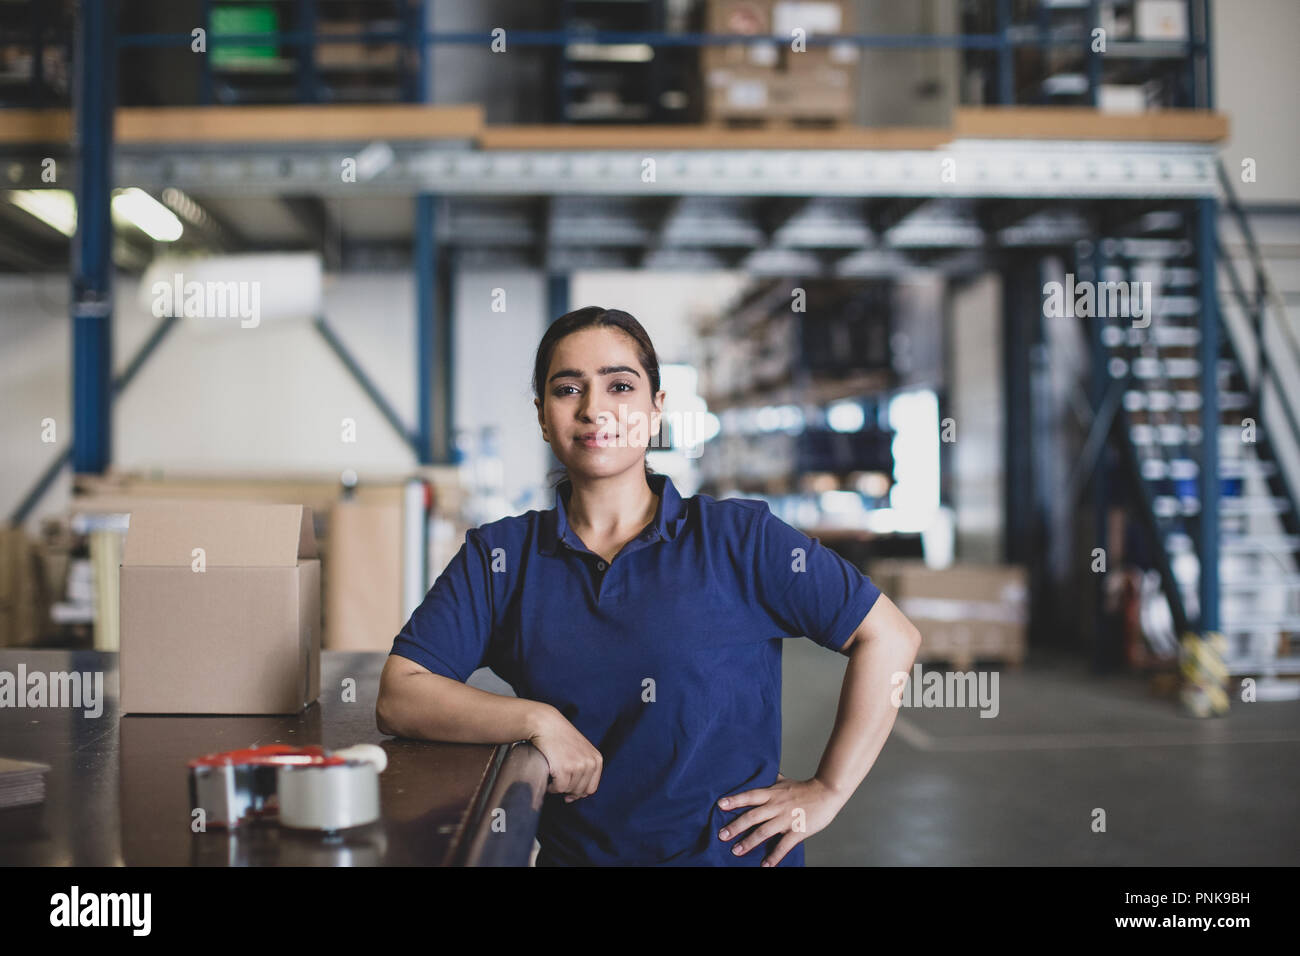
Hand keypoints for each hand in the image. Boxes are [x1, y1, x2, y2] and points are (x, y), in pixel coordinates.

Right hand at [527, 704, 602, 802]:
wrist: (546, 724)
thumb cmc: (560, 737)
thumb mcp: (580, 750)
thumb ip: (583, 770)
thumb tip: (574, 796)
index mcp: (597, 759)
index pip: (591, 788)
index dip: (579, 792)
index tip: (569, 791)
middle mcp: (590, 763)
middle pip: (580, 792)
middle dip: (568, 791)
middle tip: (558, 782)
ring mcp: (578, 766)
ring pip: (569, 790)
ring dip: (559, 787)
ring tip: (553, 775)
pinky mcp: (565, 769)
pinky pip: (559, 788)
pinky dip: (552, 787)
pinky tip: (549, 778)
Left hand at [716, 773, 844, 865]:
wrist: (827, 792)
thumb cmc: (804, 788)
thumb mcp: (784, 781)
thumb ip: (770, 780)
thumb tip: (758, 772)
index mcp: (772, 793)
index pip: (750, 795)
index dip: (735, 800)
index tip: (720, 805)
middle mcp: (776, 806)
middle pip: (752, 816)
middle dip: (736, 826)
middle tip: (721, 835)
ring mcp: (786, 819)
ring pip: (764, 831)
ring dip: (749, 842)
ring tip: (736, 851)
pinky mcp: (797, 831)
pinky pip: (783, 845)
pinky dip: (774, 856)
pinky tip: (765, 865)